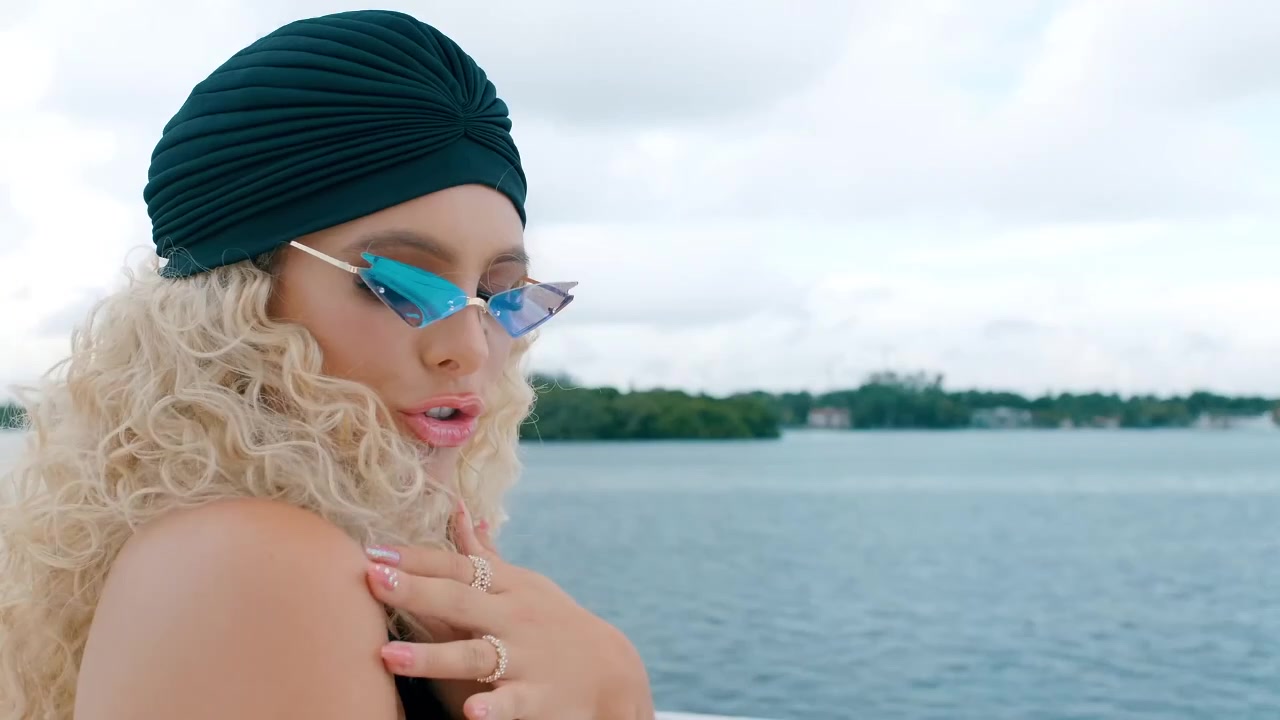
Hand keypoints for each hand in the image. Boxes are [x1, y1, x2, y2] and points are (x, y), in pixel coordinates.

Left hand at [364, 504, 654, 719]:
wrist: (612, 671)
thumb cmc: (555, 622)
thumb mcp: (523, 583)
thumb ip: (483, 553)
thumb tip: (459, 508)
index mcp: (507, 588)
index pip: (457, 566)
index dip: (416, 559)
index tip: (372, 551)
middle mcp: (514, 618)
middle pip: (461, 600)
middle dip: (417, 590)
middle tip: (372, 579)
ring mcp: (526, 658)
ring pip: (476, 655)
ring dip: (433, 656)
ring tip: (388, 656)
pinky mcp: (539, 698)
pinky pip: (513, 703)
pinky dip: (494, 709)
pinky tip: (471, 713)